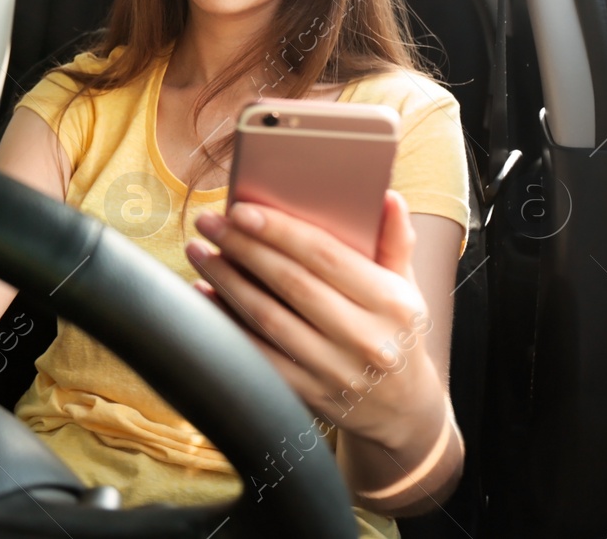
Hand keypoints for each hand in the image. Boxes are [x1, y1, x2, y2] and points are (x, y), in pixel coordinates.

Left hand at [185, 192, 441, 452]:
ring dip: (226, 281)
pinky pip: (259, 354)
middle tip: (209, 223)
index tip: (240, 209)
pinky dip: (227, 323)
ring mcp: (336, 371)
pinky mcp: (310, 395)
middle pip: (291, 283)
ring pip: (268, 318)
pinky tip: (205, 295)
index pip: (326, 257)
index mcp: (391, 302)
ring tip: (199, 251)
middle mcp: (366, 338)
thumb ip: (395, 241)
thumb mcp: (406, 287)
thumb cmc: (395, 331)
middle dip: (244, 248)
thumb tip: (387, 195)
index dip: (280, 231)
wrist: (403, 409)